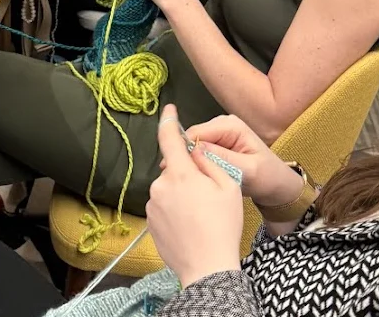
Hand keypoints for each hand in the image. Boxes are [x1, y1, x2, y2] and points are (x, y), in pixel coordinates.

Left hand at [146, 105, 242, 287]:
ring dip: (181, 194)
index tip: (170, 109)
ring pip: (169, 189)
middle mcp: (160, 186)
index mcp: (179, 173)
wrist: (207, 269)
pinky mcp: (150, 223)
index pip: (168, 138)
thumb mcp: (228, 187)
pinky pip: (164, 207)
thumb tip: (194, 150)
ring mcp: (152, 205)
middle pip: (173, 169)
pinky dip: (175, 211)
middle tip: (209, 195)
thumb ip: (209, 162)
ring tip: (201, 216)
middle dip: (188, 175)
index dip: (169, 120)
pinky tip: (190, 226)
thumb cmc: (222, 226)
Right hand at [184, 114, 304, 211]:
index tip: (177, 170)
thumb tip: (196, 149)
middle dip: (186, 156)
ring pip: (193, 146)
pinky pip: (198, 153)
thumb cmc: (267, 177)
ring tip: (187, 180)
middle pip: (192, 137)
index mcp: (231, 125)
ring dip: (190, 162)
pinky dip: (196, 165)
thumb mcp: (248, 170)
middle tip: (180, 179)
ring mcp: (218, 134)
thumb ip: (223, 158)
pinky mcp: (215, 145)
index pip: (198, 132)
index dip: (185, 149)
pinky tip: (195, 178)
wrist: (277, 186)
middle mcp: (222, 124)